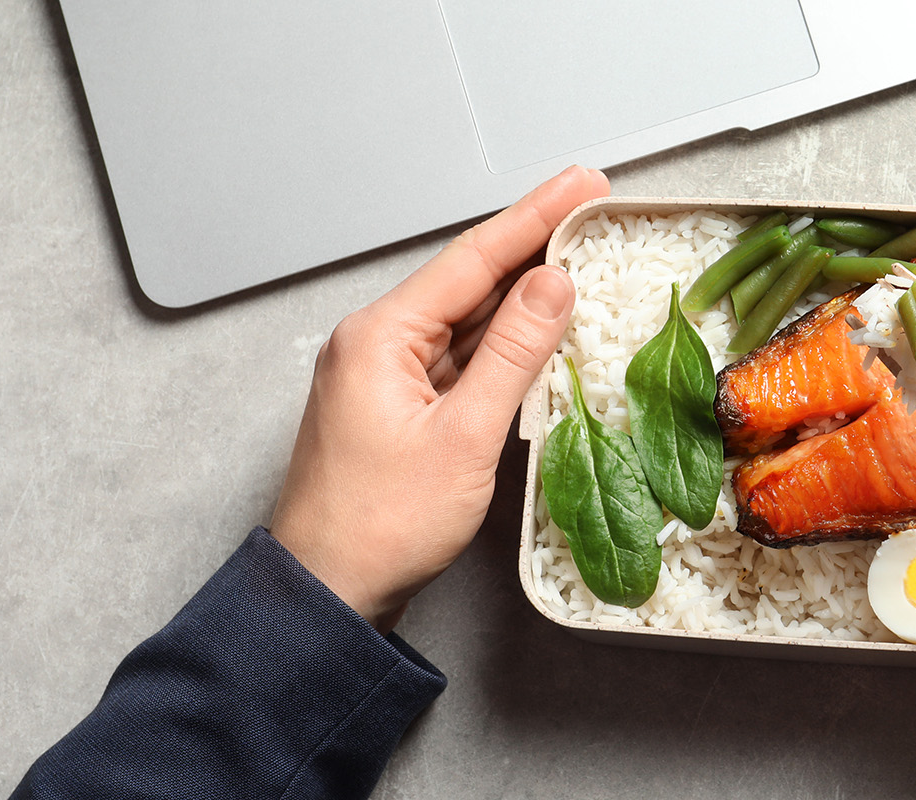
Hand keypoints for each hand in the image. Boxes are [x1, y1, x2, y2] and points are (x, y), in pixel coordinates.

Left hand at [270, 166, 609, 630]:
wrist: (327, 592)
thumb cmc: (380, 526)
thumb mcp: (464, 436)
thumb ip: (513, 354)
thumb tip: (551, 285)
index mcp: (380, 337)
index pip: (472, 259)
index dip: (533, 217)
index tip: (579, 185)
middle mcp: (374, 344)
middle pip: (468, 280)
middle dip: (532, 243)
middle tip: (588, 207)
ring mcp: (383, 375)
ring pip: (464, 319)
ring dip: (520, 292)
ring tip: (576, 256)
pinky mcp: (396, 407)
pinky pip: (457, 357)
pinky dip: (501, 341)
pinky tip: (537, 330)